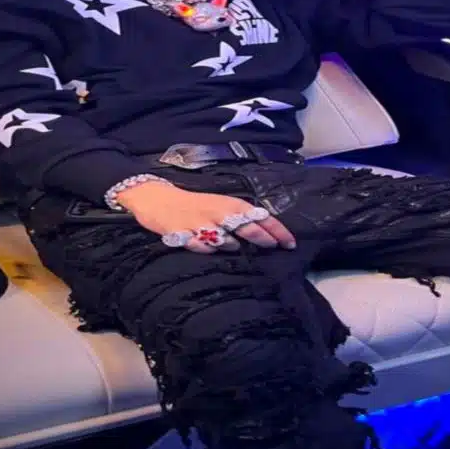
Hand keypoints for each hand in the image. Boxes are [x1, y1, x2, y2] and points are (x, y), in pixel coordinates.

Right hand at [115, 181, 295, 253]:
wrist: (158, 198)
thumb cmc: (195, 205)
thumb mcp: (221, 206)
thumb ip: (241, 219)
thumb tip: (267, 234)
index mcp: (231, 204)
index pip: (261, 217)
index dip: (278, 231)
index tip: (291, 244)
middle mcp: (219, 212)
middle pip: (248, 227)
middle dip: (263, 239)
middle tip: (272, 247)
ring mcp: (201, 223)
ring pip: (226, 241)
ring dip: (232, 246)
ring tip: (233, 247)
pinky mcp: (183, 233)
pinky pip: (201, 247)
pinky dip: (207, 250)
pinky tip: (206, 248)